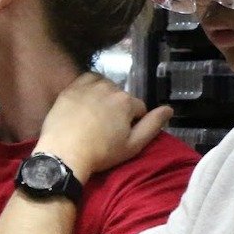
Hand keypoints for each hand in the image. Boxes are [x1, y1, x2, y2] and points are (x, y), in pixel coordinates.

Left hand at [34, 73, 171, 182]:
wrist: (64, 154)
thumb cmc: (101, 153)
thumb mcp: (133, 145)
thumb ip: (153, 125)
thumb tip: (168, 109)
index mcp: (127, 101)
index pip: (139, 108)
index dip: (134, 122)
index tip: (122, 134)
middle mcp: (109, 88)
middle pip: (121, 96)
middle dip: (119, 108)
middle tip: (107, 128)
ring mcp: (87, 87)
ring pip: (105, 86)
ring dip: (105, 96)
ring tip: (97, 115)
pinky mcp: (70, 89)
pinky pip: (86, 80)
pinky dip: (90, 87)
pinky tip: (86, 101)